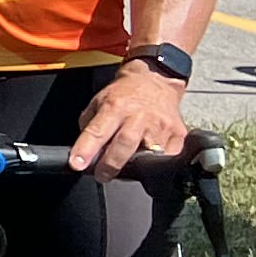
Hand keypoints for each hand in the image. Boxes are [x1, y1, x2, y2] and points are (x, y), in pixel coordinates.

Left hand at [71, 57, 194, 174]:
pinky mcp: (178, 133)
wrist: (155, 81)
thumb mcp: (99, 101)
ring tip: (125, 169)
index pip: (97, 131)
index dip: (86, 150)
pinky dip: (157, 164)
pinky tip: (149, 162)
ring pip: (149, 154)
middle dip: (111, 164)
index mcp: (115, 106)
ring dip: (135, 167)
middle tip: (101, 176)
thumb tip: (85, 151)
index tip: (77, 164)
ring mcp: (161, 125)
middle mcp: (139, 116)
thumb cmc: (124, 93)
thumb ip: (90, 124)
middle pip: (125, 145)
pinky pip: (168, 157)